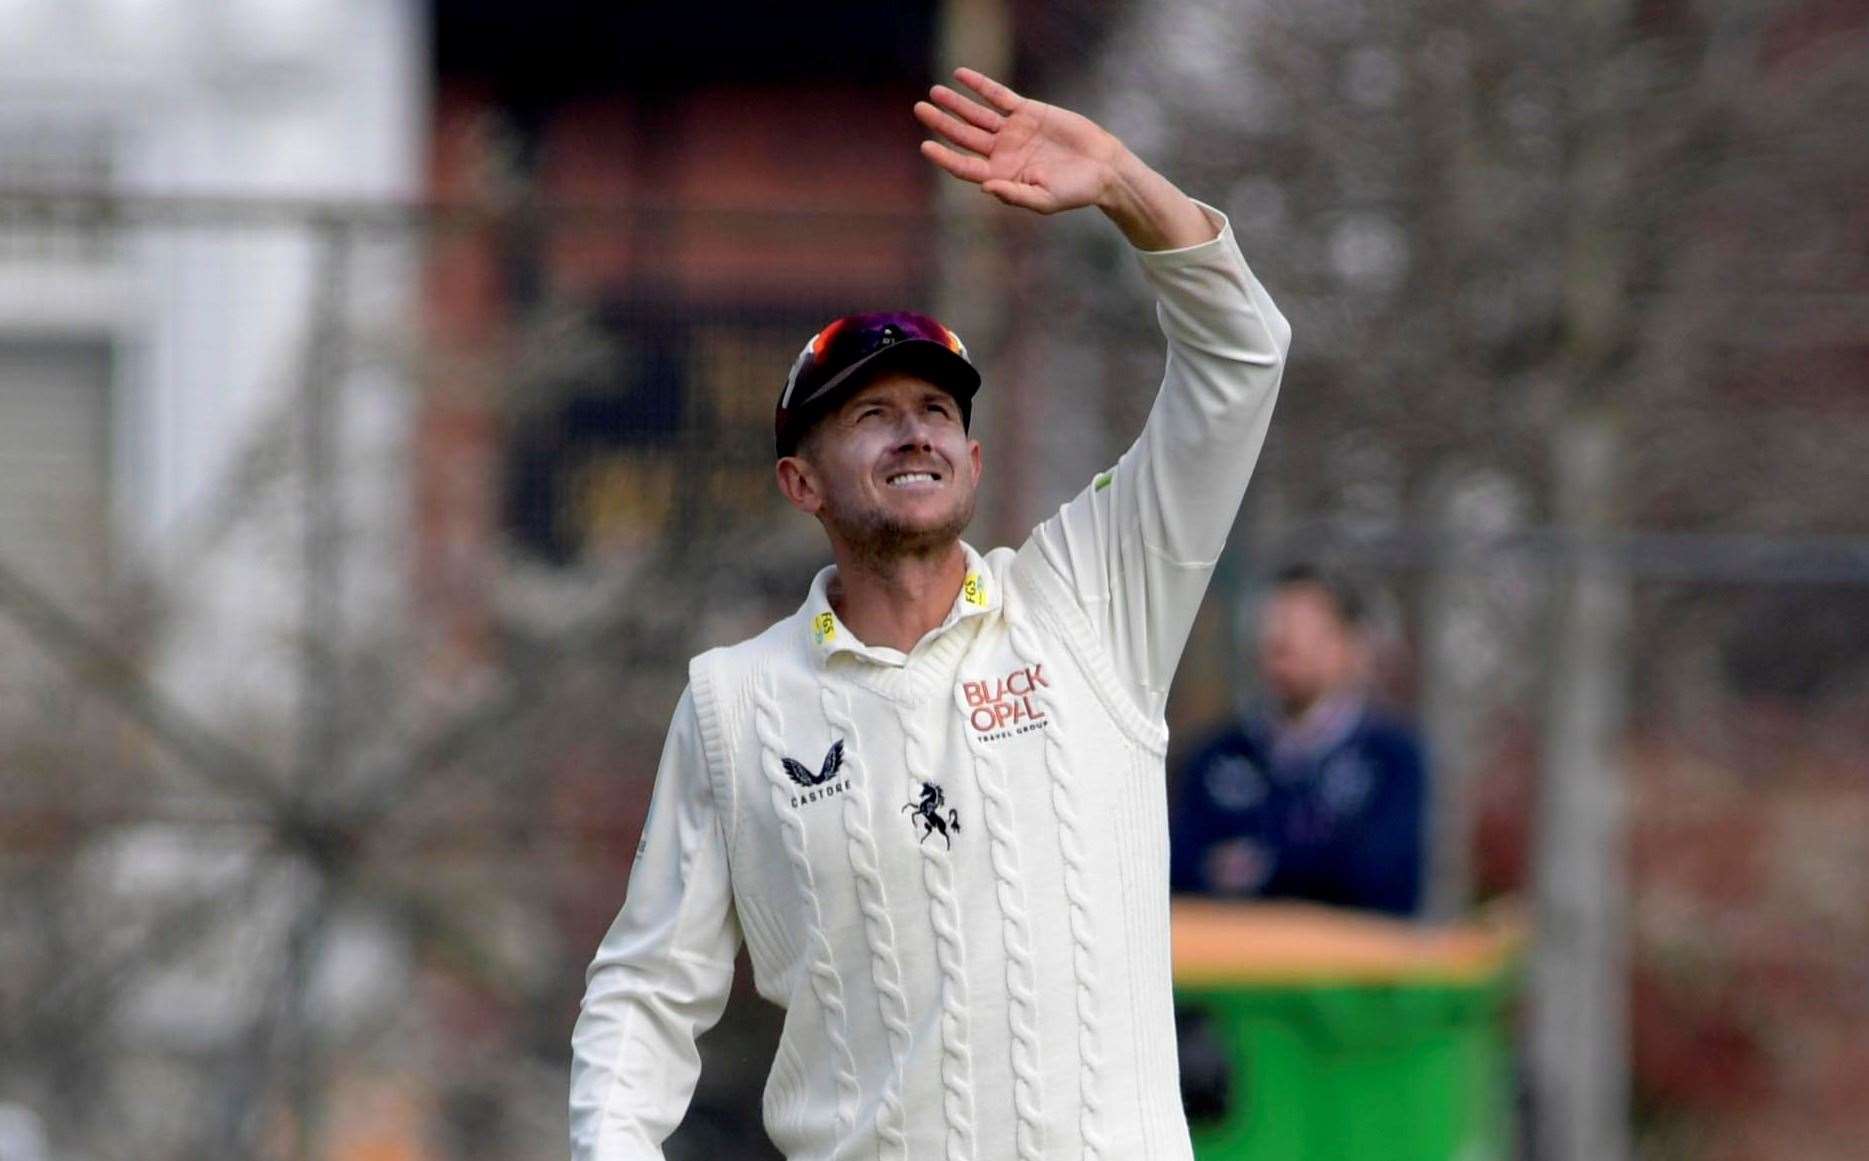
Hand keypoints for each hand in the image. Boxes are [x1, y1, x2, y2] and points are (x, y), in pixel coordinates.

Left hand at [914, 67, 1125, 214]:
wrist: (1103, 167)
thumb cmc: (1075, 191)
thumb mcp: (1045, 200)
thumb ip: (1014, 194)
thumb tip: (984, 188)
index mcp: (1001, 175)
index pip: (964, 166)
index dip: (945, 157)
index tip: (926, 145)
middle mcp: (1001, 152)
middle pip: (964, 136)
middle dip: (941, 123)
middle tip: (919, 109)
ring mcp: (1012, 131)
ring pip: (977, 114)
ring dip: (956, 103)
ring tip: (934, 92)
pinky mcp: (1027, 112)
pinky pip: (998, 96)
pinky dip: (980, 86)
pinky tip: (961, 75)